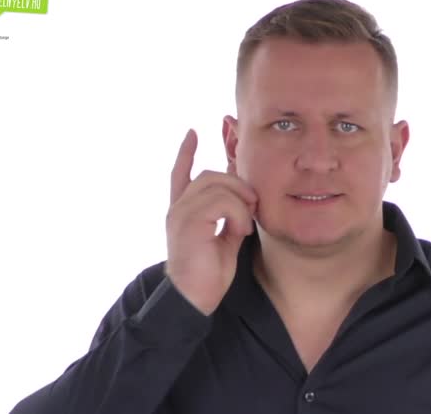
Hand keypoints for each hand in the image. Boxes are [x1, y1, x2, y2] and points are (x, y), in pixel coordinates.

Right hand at [164, 129, 257, 314]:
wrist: (194, 298)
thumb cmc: (210, 273)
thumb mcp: (226, 237)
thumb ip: (232, 214)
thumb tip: (247, 195)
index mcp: (183, 211)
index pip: (180, 174)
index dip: (186, 153)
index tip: (193, 133)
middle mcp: (178, 208)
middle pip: (211, 175)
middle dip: (238, 184)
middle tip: (252, 207)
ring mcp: (180, 213)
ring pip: (218, 184)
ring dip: (240, 202)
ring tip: (244, 224)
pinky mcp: (187, 222)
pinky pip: (220, 201)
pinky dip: (237, 213)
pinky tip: (238, 230)